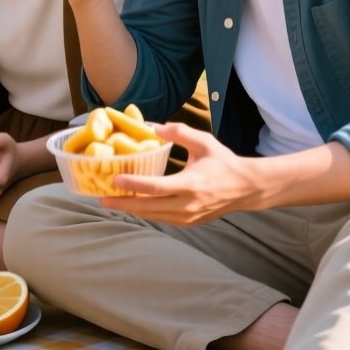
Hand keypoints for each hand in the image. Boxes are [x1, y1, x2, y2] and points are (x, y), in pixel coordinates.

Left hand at [100, 124, 259, 224]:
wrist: (247, 188)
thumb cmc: (224, 162)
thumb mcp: (205, 142)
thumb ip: (181, 132)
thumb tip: (157, 127)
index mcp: (192, 184)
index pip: (157, 187)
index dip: (134, 184)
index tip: (115, 179)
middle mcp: (188, 204)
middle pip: (149, 207)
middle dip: (123, 204)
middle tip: (102, 198)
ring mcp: (189, 217)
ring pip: (154, 216)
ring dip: (132, 209)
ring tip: (113, 201)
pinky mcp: (189, 222)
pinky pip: (162, 219)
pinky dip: (146, 212)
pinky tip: (134, 205)